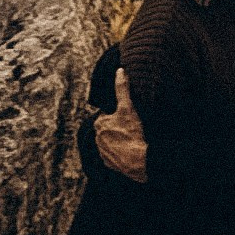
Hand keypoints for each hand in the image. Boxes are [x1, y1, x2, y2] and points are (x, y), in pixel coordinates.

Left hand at [94, 68, 148, 184]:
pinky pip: (113, 156)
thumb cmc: (131, 132)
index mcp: (99, 124)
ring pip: (110, 142)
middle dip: (117, 128)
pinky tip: (129, 151)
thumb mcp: (128, 107)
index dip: (118, 115)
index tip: (127, 117)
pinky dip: (119, 153)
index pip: (108, 115)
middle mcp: (97, 138)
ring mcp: (102, 152)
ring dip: (118, 141)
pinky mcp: (109, 164)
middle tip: (131, 128)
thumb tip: (119, 70)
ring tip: (131, 140)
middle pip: (108, 129)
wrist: (138, 160)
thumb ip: (122, 89)